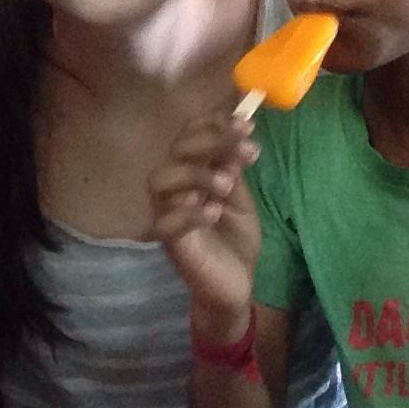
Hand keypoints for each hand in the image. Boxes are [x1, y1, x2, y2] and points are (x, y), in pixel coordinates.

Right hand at [150, 114, 259, 339]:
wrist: (236, 284)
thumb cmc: (234, 238)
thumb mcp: (241, 198)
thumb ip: (234, 169)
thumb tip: (239, 134)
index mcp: (191, 171)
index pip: (190, 135)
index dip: (213, 124)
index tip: (246, 123)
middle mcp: (174, 187)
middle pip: (176, 151)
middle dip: (211, 141)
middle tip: (244, 144)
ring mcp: (168, 213)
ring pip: (162, 180)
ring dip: (196, 174)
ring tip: (228, 184)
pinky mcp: (170, 242)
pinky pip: (166, 221)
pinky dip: (189, 212)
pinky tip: (213, 212)